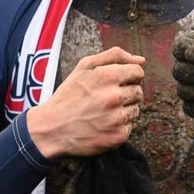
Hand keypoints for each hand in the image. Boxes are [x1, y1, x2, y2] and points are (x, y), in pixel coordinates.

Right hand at [26, 47, 144, 157]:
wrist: (51, 129)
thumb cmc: (68, 95)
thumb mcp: (84, 67)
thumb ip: (115, 56)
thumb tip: (142, 60)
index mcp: (107, 76)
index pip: (138, 72)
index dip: (128, 76)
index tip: (116, 82)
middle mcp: (114, 97)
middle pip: (139, 91)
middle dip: (126, 93)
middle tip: (105, 99)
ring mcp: (117, 118)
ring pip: (135, 110)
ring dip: (123, 110)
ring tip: (102, 112)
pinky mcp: (117, 137)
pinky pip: (129, 127)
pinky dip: (118, 126)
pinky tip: (102, 125)